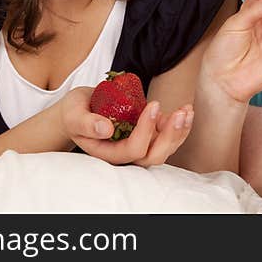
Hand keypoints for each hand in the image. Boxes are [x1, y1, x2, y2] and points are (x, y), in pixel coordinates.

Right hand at [58, 87, 193, 165]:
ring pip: (165, 149)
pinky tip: (187, 109)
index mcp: (107, 153)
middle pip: (154, 156)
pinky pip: (168, 137)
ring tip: (187, 110)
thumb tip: (106, 129)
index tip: (153, 105)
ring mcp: (139, 145)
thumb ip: (86, 122)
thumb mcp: (74, 114)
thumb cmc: (75, 111)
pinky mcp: (148, 136)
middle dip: (170, 136)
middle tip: (180, 114)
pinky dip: (180, 125)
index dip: (146, 130)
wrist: (81, 109)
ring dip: (180, 131)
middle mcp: (125, 154)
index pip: (132, 150)